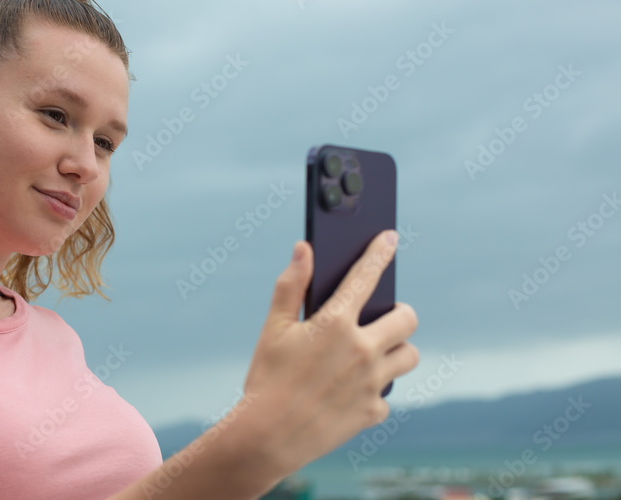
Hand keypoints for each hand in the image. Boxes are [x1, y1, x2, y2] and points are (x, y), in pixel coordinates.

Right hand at [231, 229, 418, 483]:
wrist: (267, 437)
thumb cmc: (266, 379)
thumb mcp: (273, 329)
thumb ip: (291, 286)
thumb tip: (303, 249)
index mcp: (334, 323)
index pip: (365, 277)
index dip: (379, 253)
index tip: (389, 239)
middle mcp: (361, 349)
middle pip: (407, 320)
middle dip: (398, 314)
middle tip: (381, 318)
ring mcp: (372, 382)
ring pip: (409, 356)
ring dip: (395, 351)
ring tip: (370, 354)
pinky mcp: (373, 411)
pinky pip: (387, 393)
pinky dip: (374, 390)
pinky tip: (350, 391)